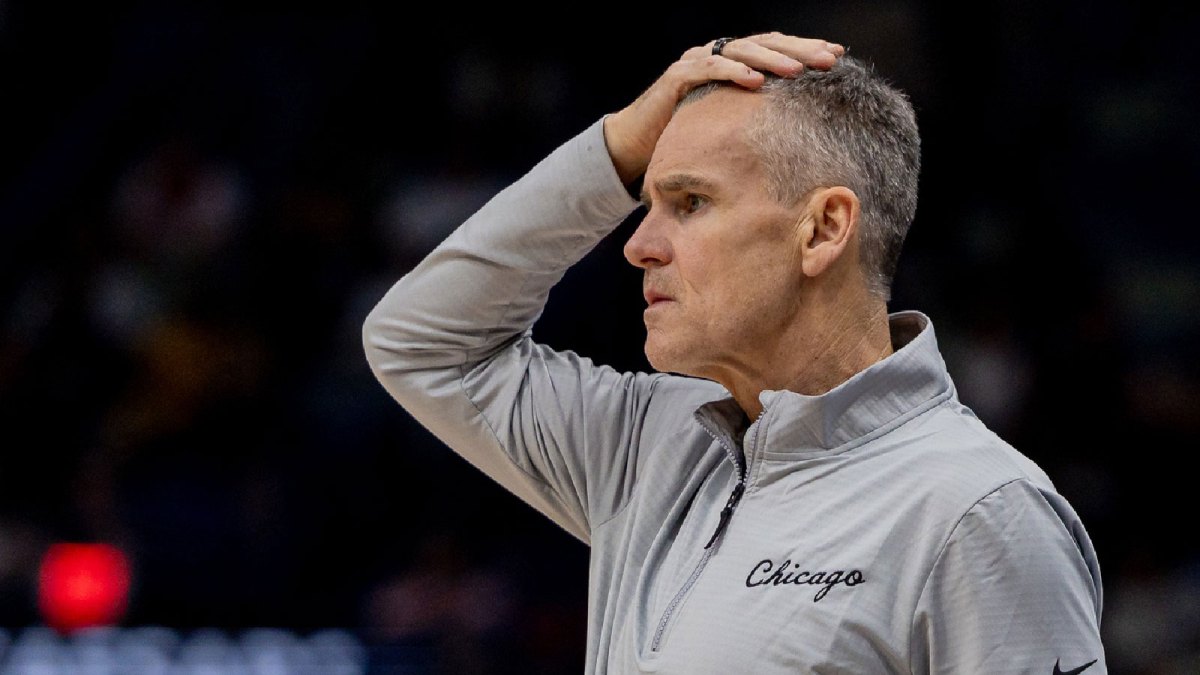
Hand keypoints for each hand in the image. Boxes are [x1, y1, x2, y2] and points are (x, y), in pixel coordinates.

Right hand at [603, 33, 844, 184]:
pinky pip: (709, 68)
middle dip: (799, 49)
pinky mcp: (677, 76)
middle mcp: (716, 55)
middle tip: (829, 59)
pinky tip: (755, 81)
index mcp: (733, 63)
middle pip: (765, 43)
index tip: (837, 56)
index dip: (805, 48)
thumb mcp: (729, 125)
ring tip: (798, 70)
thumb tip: (799, 130)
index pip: (775, 48)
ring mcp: (696, 61)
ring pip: (741, 50)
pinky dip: (732, 71)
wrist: (636, 145)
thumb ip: (756, 118)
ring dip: (771, 59)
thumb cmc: (686, 137)